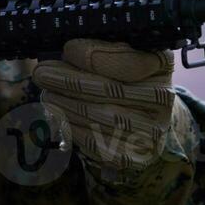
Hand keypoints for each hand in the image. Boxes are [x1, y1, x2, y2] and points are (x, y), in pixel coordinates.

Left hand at [31, 39, 185, 185]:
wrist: (150, 119)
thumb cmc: (132, 78)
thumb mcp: (127, 53)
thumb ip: (106, 48)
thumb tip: (69, 50)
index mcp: (161, 65)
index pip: (128, 62)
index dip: (93, 55)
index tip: (67, 49)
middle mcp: (162, 101)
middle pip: (108, 90)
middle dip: (68, 80)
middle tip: (41, 73)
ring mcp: (149, 132)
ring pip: (97, 117)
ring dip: (64, 104)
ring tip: (46, 94)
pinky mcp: (132, 156)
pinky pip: (94, 142)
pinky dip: (72, 126)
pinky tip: (58, 115)